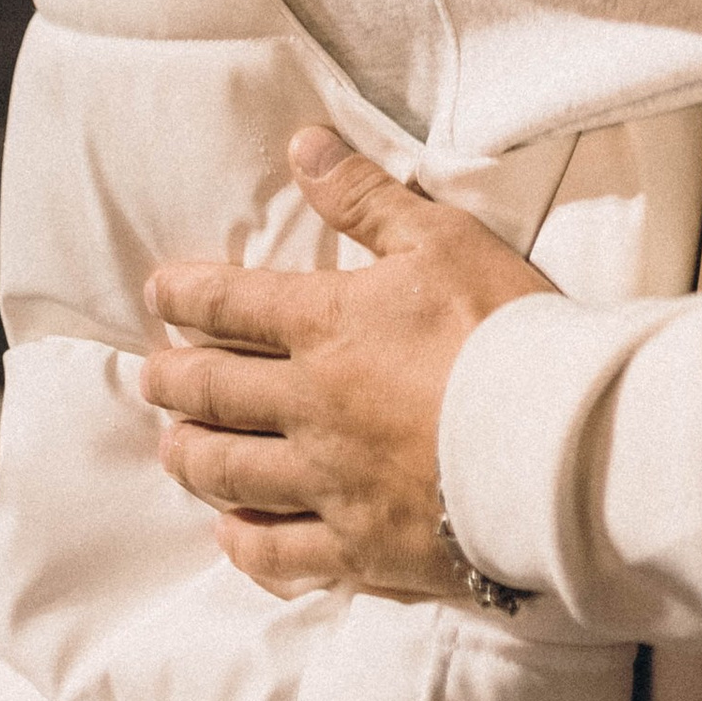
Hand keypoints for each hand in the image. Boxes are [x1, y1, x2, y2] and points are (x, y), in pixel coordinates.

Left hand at [139, 129, 555, 602]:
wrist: (550, 441)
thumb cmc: (503, 328)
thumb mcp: (441, 239)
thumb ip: (366, 197)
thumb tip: (303, 147)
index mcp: (327, 327)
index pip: (234, 305)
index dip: (188, 295)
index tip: (158, 293)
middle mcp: (310, 407)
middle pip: (218, 393)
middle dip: (175, 380)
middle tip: (151, 376)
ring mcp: (329, 484)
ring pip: (233, 473)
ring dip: (192, 456)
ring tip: (172, 447)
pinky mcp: (359, 548)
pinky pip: (282, 554)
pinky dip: (246, 545)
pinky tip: (230, 536)